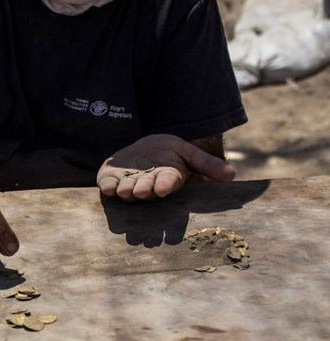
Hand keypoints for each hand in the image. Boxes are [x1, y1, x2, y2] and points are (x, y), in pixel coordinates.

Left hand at [97, 134, 235, 200]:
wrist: (145, 149)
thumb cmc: (169, 153)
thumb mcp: (188, 153)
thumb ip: (206, 163)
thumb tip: (232, 175)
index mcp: (168, 180)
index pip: (168, 184)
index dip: (165, 186)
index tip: (164, 188)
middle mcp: (149, 187)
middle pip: (146, 191)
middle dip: (143, 191)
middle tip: (140, 192)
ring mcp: (129, 185)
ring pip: (127, 192)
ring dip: (125, 191)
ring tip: (125, 190)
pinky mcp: (113, 181)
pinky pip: (109, 186)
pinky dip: (108, 186)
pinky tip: (107, 185)